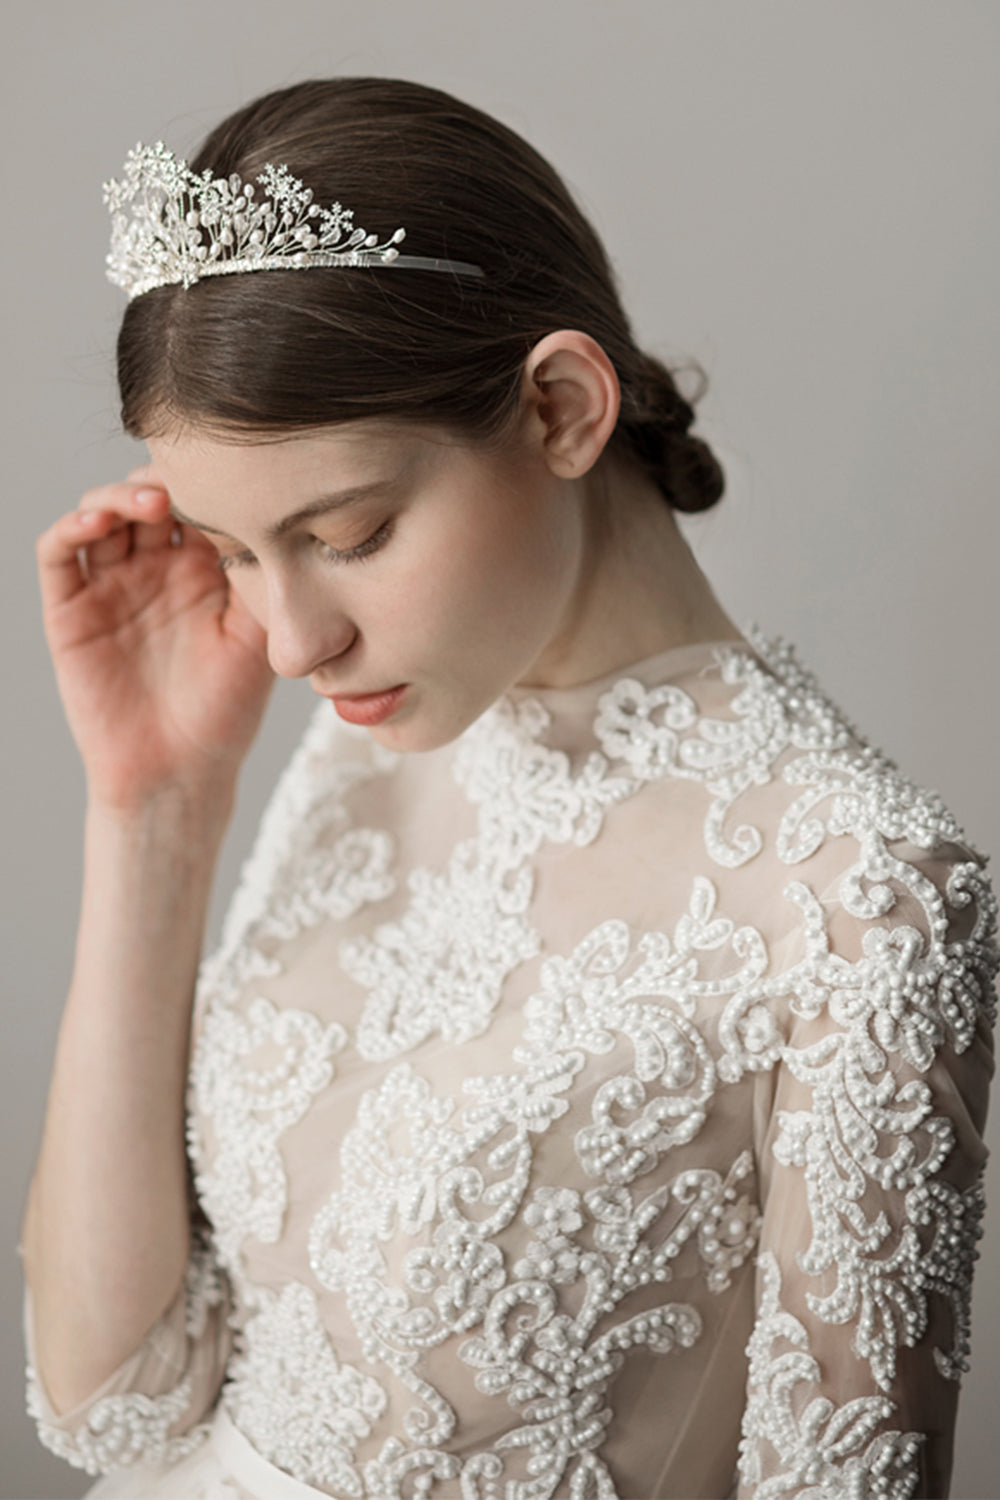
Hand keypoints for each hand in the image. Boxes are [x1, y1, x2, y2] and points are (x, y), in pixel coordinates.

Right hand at [37, 466, 274, 810]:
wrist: (179, 772)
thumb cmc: (227, 711)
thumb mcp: (259, 638)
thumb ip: (262, 578)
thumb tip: (279, 517)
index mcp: (205, 569)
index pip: (200, 502)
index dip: (210, 483)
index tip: (234, 478)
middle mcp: (155, 568)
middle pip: (149, 495)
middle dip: (167, 478)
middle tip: (190, 482)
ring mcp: (111, 584)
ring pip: (103, 511)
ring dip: (121, 494)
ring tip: (152, 501)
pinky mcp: (70, 608)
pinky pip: (59, 553)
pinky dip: (73, 526)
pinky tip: (99, 521)